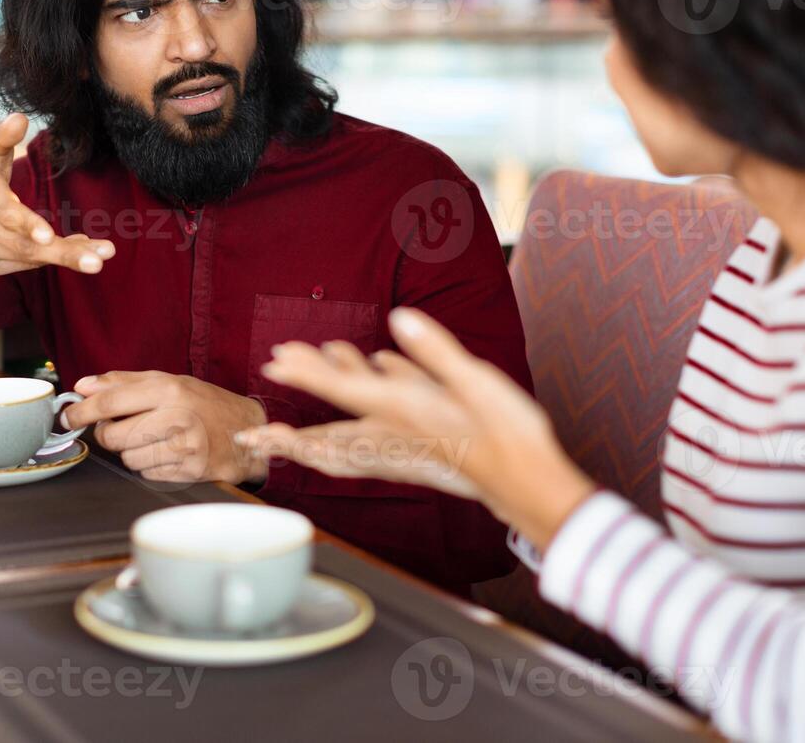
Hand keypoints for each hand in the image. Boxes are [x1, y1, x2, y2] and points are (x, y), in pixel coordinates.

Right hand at [0, 112, 115, 287]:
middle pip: (25, 244)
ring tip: (101, 254)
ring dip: (67, 255)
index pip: (3, 212)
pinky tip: (80, 250)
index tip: (48, 235)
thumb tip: (21, 117)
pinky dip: (53, 257)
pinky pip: (26, 264)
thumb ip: (3, 136)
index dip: (26, 224)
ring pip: (30, 256)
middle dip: (64, 253)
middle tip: (98, 261)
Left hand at [62, 371, 268, 484]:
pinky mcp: (189, 471)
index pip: (110, 402)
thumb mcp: (168, 381)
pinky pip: (147, 475)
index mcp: (168, 389)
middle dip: (108, 436)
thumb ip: (123, 382)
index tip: (67, 417)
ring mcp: (184, 447)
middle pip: (113, 437)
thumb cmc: (204, 403)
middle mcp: (177, 417)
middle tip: (118, 429)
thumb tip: (83, 385)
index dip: (81, 412)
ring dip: (130, 452)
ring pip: (128, 459)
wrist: (246, 430)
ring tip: (152, 440)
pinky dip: (149, 466)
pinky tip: (166, 453)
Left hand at [236, 307, 595, 550]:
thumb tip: (399, 318)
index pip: (342, 392)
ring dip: (333, 393)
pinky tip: (381, 362)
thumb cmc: (510, 437)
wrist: (534, 485)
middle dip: (303, 400)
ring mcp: (409, 442)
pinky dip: (371, 397)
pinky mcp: (423, 446)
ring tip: (323, 360)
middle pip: (335, 417)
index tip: (275, 364)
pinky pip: (383, 424)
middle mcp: (397, 432)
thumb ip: (435, 353)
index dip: (307, 375)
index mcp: (403, 415)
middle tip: (270, 384)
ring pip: (355, 421)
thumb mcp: (477, 385)